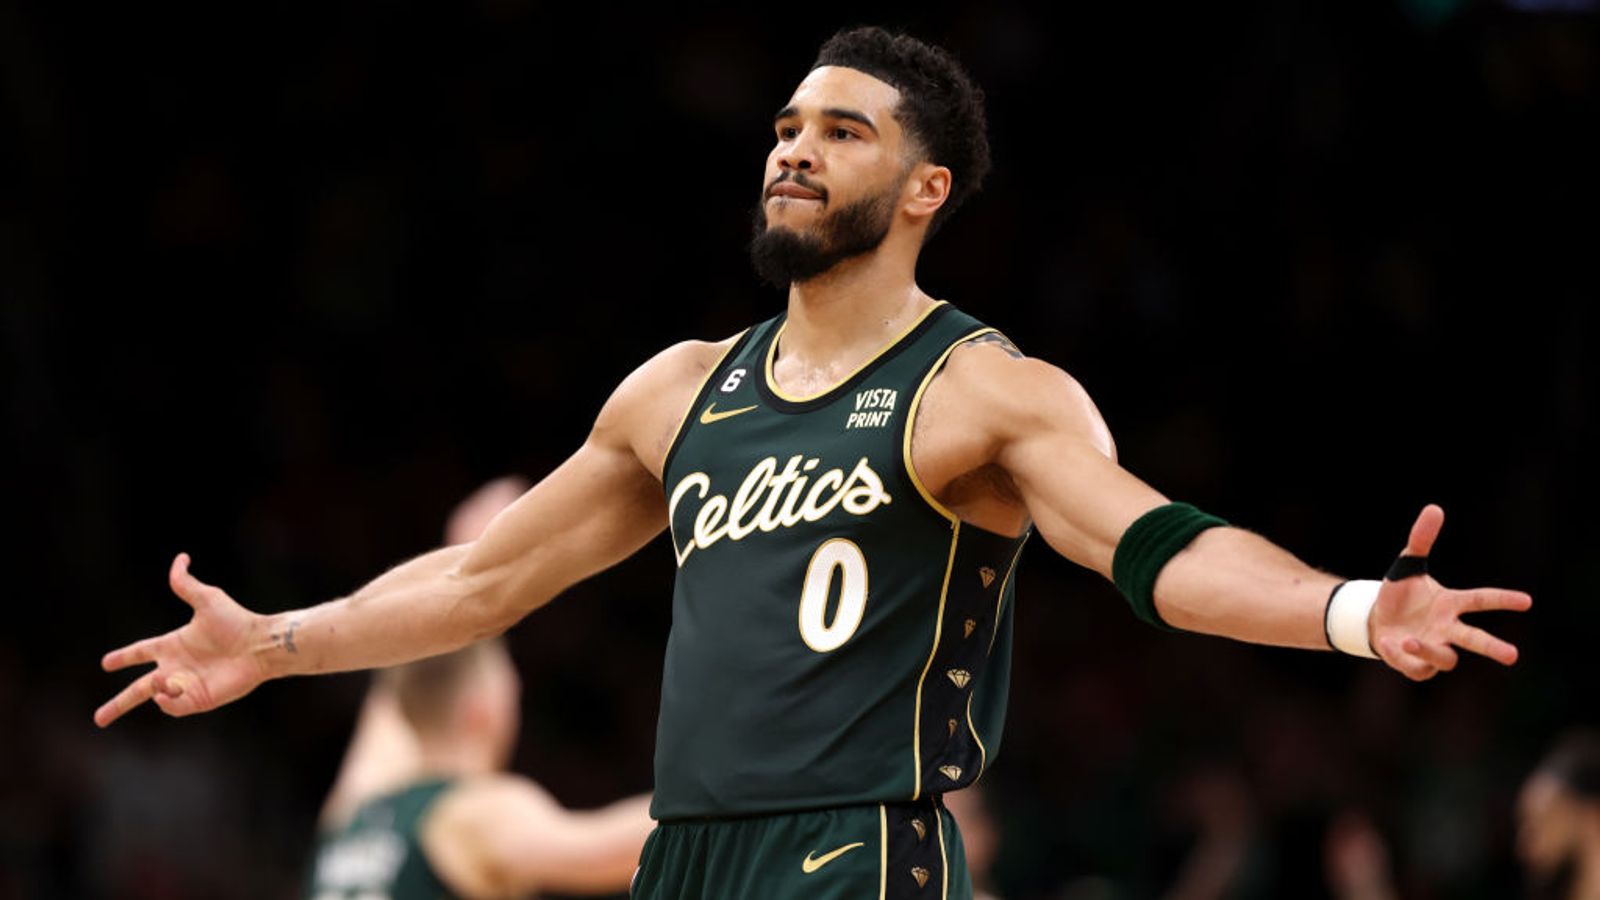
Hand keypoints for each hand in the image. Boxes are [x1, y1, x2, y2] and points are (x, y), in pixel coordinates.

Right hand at [95, 553, 269, 726]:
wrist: (260, 645)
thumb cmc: (237, 621)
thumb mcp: (207, 599)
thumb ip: (186, 583)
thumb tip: (180, 558)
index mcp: (173, 644)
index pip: (140, 652)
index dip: (123, 657)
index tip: (105, 663)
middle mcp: (176, 667)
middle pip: (138, 689)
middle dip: (118, 704)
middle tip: (98, 719)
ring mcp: (187, 685)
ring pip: (154, 695)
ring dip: (152, 689)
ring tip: (163, 681)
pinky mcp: (199, 700)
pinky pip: (173, 707)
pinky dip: (165, 701)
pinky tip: (169, 689)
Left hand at [1369, 504, 1532, 680]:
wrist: (1377, 620)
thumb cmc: (1400, 594)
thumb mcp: (1406, 564)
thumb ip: (1421, 539)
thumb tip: (1434, 508)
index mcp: (1450, 604)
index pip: (1480, 599)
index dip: (1502, 599)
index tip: (1527, 601)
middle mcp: (1447, 629)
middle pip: (1475, 639)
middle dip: (1492, 647)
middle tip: (1512, 655)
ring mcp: (1434, 648)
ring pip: (1446, 659)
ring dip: (1429, 651)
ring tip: (1410, 639)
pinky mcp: (1417, 665)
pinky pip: (1417, 668)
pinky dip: (1402, 657)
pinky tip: (1389, 642)